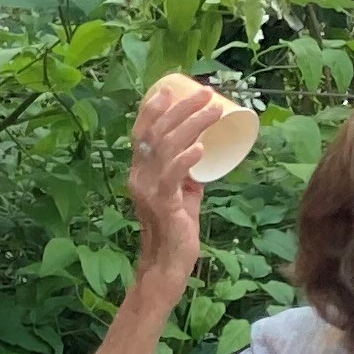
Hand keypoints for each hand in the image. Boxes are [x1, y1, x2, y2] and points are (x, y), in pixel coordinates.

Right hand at [125, 74, 223, 289]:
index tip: (170, 89)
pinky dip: (186, 160)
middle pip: (156, 134)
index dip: (152, 109)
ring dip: (192, 126)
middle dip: (182, 109)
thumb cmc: (175, 228)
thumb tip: (203, 149)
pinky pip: (172, 178)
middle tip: (207, 94)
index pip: (140, 134)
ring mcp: (148, 192)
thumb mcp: (181, 192)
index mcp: (139, 172)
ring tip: (215, 111)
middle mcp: (138, 178)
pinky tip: (200, 148)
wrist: (167, 265)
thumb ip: (187, 173)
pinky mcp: (163, 206)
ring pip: (166, 149)